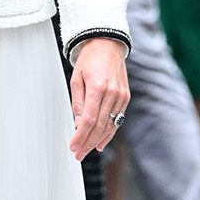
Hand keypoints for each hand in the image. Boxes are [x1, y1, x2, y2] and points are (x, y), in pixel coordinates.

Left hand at [70, 38, 129, 160]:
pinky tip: (101, 142)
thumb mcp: (76, 79)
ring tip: (88, 150)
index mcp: (97, 87)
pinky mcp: (126, 97)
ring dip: (98, 140)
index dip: (80, 136)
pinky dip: (109, 132)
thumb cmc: (90, 60)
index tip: (74, 146)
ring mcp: (121, 96)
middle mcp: (112, 93)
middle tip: (79, 153)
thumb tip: (78, 123)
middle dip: (88, 143)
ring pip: (110, 125)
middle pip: (99, 126)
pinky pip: (117, 119)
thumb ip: (77, 103)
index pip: (88, 120)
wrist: (107, 45)